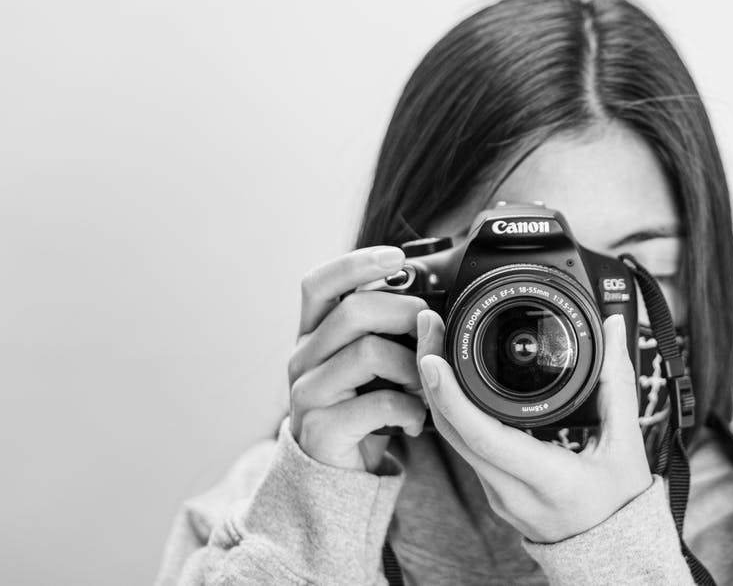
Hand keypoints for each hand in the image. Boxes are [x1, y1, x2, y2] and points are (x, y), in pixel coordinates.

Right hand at [286, 246, 429, 471]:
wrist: (335, 475)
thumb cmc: (360, 411)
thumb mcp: (370, 365)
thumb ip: (385, 333)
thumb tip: (430, 305)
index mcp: (312, 334)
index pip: (319, 283)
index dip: (356, 264)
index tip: (396, 256)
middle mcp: (302, 358)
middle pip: (353, 311)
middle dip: (404, 314)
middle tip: (430, 333)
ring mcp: (306, 393)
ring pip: (368, 353)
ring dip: (412, 366)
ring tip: (426, 385)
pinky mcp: (320, 428)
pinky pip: (377, 403)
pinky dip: (409, 409)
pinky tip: (415, 420)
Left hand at [415, 309, 653, 542]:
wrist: (612, 555)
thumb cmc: (622, 504)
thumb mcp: (627, 444)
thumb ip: (617, 381)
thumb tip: (614, 328)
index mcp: (547, 479)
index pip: (484, 436)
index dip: (451, 396)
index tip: (433, 357)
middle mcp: (512, 492)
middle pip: (453, 432)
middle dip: (432, 375)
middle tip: (429, 326)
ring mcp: (497, 495)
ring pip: (452, 439)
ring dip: (437, 391)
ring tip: (436, 342)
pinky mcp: (493, 491)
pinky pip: (462, 448)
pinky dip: (452, 410)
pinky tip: (452, 380)